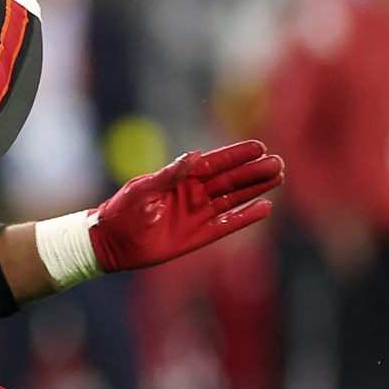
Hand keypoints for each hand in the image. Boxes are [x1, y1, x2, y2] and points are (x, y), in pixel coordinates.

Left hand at [92, 140, 284, 272]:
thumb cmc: (121, 210)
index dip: (236, 155)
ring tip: (278, 177)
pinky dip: (245, 217)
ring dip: (255, 189)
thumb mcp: (144, 188)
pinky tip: (264, 207)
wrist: (109, 242)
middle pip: (230, 180)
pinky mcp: (199, 235)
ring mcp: (198, 214)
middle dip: (253, 171)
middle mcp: (193, 194)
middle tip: (278, 162)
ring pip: (233, 199)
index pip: (214, 163)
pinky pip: (227, 224)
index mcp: (180, 178)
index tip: (259, 146)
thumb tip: (195, 155)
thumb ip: (170, 174)